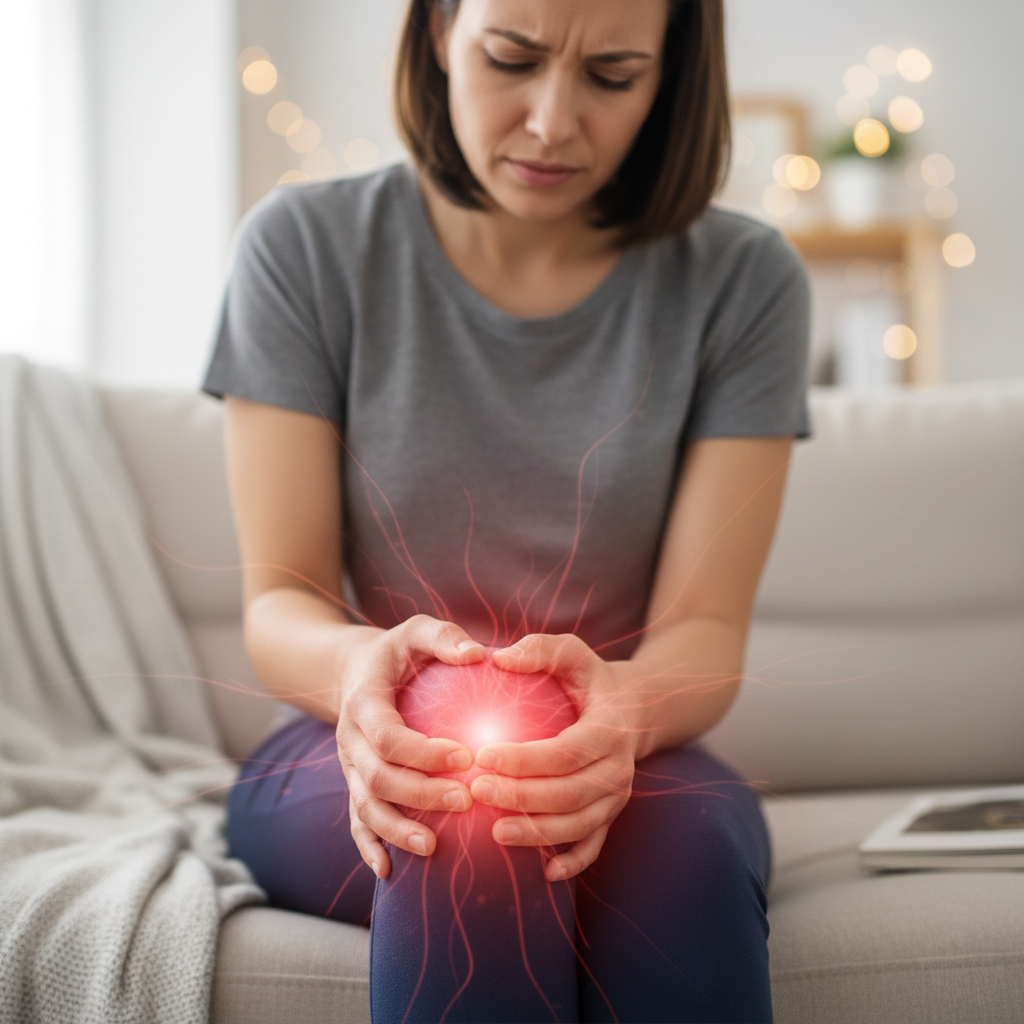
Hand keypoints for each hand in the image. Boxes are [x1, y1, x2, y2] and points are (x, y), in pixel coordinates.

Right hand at [335, 614, 486, 878]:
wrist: (353, 671)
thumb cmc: (397, 652)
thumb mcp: (416, 632)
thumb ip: (443, 638)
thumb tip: (479, 654)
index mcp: (364, 703)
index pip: (389, 736)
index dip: (424, 753)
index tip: (466, 758)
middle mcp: (350, 740)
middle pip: (378, 778)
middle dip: (420, 795)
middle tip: (466, 802)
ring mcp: (350, 768)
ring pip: (365, 807)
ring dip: (396, 830)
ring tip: (433, 847)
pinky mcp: (355, 785)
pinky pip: (356, 821)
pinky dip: (369, 848)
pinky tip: (390, 872)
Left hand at [469, 634, 639, 881]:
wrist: (635, 709)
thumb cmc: (588, 678)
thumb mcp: (571, 652)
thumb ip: (538, 650)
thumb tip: (497, 657)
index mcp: (608, 729)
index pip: (564, 751)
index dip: (525, 759)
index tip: (482, 755)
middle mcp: (618, 768)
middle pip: (569, 793)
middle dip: (522, 797)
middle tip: (476, 792)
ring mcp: (616, 796)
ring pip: (580, 823)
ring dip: (539, 833)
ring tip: (494, 832)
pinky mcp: (611, 815)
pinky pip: (595, 844)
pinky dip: (574, 861)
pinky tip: (544, 873)